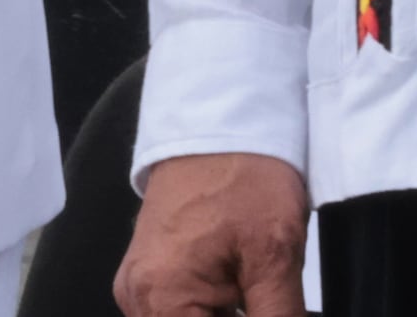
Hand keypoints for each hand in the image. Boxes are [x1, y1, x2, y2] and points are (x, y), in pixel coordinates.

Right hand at [117, 151, 308, 315]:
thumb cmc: (244, 174)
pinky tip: (250, 299)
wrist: (221, 119)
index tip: (276, 311)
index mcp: (159, 298)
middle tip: (278, 301)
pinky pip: (182, 312)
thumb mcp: (274, 255)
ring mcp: (141, 288)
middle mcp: (138, 300)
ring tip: (268, 297)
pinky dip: (216, 312)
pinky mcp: (152, 276)